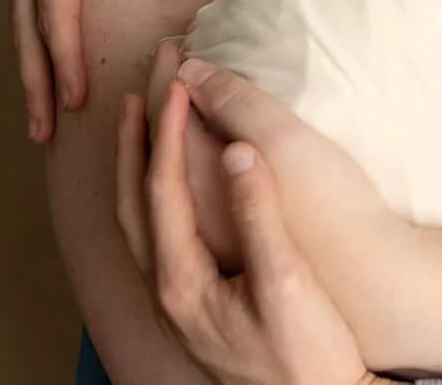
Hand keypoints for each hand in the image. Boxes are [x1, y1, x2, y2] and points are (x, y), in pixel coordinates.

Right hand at [7, 0, 185, 140]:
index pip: (56, 13)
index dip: (64, 60)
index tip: (74, 99)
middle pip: (28, 31)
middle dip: (35, 84)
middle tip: (42, 132)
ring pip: (20, 22)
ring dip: (28, 69)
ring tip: (38, 116)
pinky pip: (23, 5)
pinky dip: (29, 40)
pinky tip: (40, 66)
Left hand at [117, 81, 376, 384]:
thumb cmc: (308, 355)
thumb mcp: (288, 283)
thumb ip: (258, 216)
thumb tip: (238, 151)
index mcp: (182, 282)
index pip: (162, 190)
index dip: (168, 133)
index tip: (180, 85)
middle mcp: (168, 293)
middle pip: (133, 205)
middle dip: (135, 145)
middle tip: (141, 93)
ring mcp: (179, 303)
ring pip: (141, 223)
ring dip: (141, 169)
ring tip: (148, 129)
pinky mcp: (196, 307)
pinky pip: (159, 237)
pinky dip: (157, 197)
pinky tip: (176, 189)